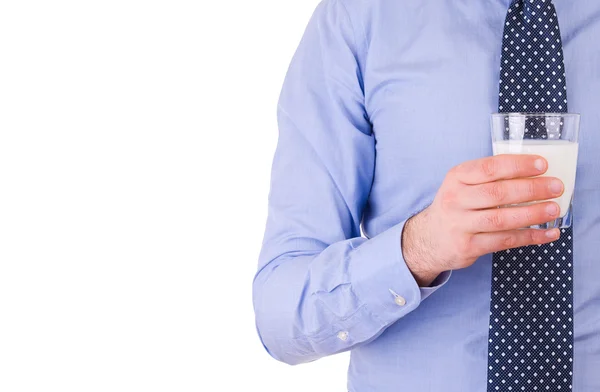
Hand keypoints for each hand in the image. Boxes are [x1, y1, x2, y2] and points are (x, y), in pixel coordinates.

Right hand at [401, 154, 563, 286]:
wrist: (429, 237)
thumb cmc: (456, 206)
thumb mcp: (462, 184)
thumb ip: (489, 177)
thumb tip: (535, 172)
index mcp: (456, 178)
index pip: (489, 168)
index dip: (518, 165)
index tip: (542, 165)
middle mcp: (455, 200)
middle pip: (498, 193)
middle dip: (532, 189)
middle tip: (556, 187)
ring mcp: (460, 225)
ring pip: (501, 219)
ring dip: (532, 214)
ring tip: (554, 209)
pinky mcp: (468, 246)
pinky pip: (504, 241)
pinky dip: (529, 237)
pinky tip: (548, 233)